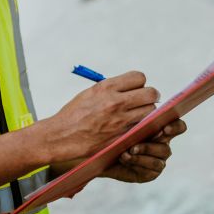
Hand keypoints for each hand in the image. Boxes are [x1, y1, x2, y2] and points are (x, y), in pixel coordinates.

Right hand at [43, 71, 159, 162]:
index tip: (137, 88)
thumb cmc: (74, 114)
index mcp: (107, 87)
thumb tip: (129, 87)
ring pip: (150, 111)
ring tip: (137, 115)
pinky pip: (142, 128)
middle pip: (151, 94)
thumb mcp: (91, 92)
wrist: (63, 136)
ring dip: (147, 112)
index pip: (139, 77)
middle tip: (144, 101)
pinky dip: (141, 127)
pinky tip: (133, 127)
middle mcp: (116, 102)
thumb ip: (111, 89)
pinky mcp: (122, 136)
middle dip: (149, 96)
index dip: (139, 83)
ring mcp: (121, 120)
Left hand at [101, 119, 186, 182]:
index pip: (177, 126)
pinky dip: (136, 162)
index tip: (165, 127)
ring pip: (158, 158)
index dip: (175, 127)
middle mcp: (162, 144)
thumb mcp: (124, 121)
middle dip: (151, 145)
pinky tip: (124, 157)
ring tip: (127, 150)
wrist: (103, 152)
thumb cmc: (115, 131)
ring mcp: (157, 160)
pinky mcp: (150, 173)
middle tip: (136, 145)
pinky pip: (149, 169)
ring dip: (143, 153)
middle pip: (167, 146)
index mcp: (160, 128)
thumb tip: (140, 110)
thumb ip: (135, 117)